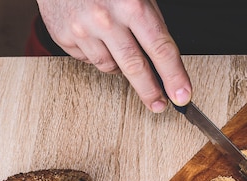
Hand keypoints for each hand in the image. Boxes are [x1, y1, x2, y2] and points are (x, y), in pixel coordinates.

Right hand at [36, 0, 191, 111]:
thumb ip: (150, 23)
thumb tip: (166, 62)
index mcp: (132, 5)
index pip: (161, 49)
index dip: (175, 77)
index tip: (182, 96)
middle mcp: (106, 18)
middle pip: (135, 67)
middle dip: (151, 91)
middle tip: (159, 104)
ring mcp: (82, 28)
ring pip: (110, 66)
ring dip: (120, 65)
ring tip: (119, 46)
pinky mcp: (63, 36)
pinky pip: (88, 59)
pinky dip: (97, 53)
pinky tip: (96, 37)